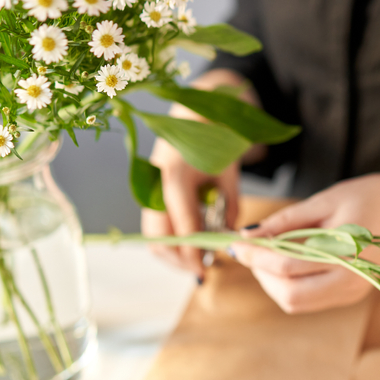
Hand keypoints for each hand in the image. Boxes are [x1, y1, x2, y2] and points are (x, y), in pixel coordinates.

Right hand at [141, 68, 258, 278]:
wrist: (194, 110)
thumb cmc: (215, 137)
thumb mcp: (229, 172)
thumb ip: (230, 206)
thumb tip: (230, 238)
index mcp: (176, 176)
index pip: (182, 226)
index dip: (193, 252)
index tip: (205, 269)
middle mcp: (155, 185)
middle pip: (158, 238)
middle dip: (179, 259)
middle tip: (202, 269)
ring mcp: (148, 189)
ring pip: (152, 236)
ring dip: (172, 254)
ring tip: (197, 259)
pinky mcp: (149, 192)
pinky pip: (154, 225)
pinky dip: (169, 241)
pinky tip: (189, 245)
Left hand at [231, 157, 379, 313]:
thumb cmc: (374, 195)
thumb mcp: (327, 200)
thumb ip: (287, 221)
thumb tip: (248, 236)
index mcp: (346, 255)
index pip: (286, 265)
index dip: (254, 256)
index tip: (234, 243)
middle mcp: (350, 283)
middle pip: (289, 296)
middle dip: (261, 275)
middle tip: (249, 250)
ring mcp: (353, 292)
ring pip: (296, 303)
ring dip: (273, 282)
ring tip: (267, 253)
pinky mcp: (353, 294)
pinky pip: (310, 299)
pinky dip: (290, 284)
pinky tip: (287, 259)